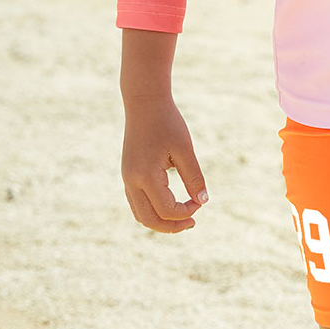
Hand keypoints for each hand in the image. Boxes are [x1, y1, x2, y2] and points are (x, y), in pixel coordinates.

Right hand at [121, 97, 208, 233]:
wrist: (144, 102)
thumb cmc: (168, 122)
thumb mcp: (185, 149)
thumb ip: (194, 177)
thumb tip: (203, 201)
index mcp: (146, 176)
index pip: (167, 209)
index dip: (187, 211)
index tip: (201, 201)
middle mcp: (131, 181)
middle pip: (148, 220)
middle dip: (171, 226)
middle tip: (193, 223)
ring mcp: (127, 178)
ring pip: (140, 214)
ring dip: (160, 221)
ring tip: (183, 217)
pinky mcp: (128, 174)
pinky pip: (137, 202)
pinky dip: (152, 210)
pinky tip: (170, 204)